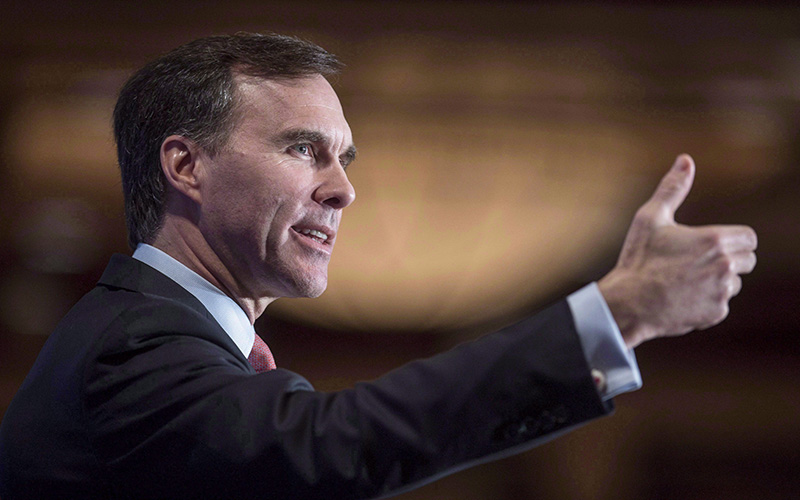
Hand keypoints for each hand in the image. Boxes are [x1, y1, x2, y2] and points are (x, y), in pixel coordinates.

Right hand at [598, 154, 757, 348]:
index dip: (734, 240)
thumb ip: (672, 188)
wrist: (628, 304)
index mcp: (714, 240)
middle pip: (748, 261)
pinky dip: (706, 302)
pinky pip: (720, 305)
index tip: (714, 244)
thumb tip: (685, 160)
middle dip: (729, 260)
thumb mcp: (650, 218)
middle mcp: (724, 266)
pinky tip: (682, 298)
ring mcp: (721, 292)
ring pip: (734, 284)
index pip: (749, 239)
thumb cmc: (638, 259)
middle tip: (697, 263)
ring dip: (718, 282)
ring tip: (685, 281)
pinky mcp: (715, 314)